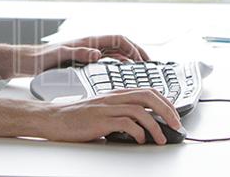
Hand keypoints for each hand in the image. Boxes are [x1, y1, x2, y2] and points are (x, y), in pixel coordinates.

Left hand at [19, 35, 149, 74]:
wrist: (27, 62)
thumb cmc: (40, 58)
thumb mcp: (59, 55)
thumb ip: (78, 53)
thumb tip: (97, 54)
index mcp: (88, 41)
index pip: (118, 40)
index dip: (133, 47)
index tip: (144, 59)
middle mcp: (90, 44)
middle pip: (120, 45)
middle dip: (136, 52)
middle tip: (148, 65)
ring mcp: (87, 51)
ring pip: (115, 52)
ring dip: (128, 58)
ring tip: (139, 69)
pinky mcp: (83, 59)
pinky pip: (106, 59)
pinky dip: (117, 63)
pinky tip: (120, 72)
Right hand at [34, 89, 180, 144]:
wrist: (53, 118)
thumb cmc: (76, 117)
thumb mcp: (102, 110)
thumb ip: (120, 113)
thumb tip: (142, 125)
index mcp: (116, 93)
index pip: (147, 90)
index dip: (164, 101)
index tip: (173, 114)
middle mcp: (113, 97)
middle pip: (148, 96)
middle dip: (167, 110)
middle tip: (175, 124)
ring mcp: (107, 107)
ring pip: (140, 110)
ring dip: (155, 125)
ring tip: (160, 138)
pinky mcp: (100, 120)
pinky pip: (126, 123)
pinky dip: (138, 132)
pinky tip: (140, 140)